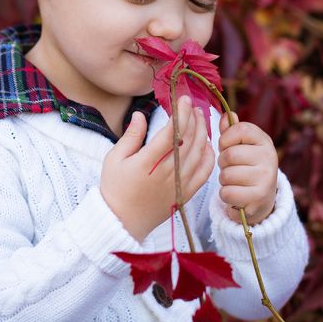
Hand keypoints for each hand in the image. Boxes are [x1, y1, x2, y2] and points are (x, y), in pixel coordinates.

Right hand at [101, 96, 215, 241]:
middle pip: (189, 140)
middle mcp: (166, 173)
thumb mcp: (114, 158)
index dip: (181, 113)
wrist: (122, 221)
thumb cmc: (115, 188)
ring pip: (199, 154)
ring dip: (203, 133)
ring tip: (201, 119)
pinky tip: (207, 144)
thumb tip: (139, 115)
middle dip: (194, 119)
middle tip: (194, 106)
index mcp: (147, 162)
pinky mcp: (185, 194)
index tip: (184, 100)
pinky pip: (204, 173)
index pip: (172, 132)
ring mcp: (178, 184)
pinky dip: (208, 157)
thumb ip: (131, 136)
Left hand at [217, 112, 277, 224]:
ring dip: (224, 180)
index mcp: (264, 141)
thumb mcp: (240, 146)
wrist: (260, 198)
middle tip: (230, 167)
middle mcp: (269, 157)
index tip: (226, 147)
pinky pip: (227, 193)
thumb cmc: (245, 167)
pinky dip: (225, 195)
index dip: (225, 139)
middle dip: (222, 163)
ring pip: (227, 175)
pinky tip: (236, 194)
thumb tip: (226, 116)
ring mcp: (266, 178)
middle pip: (230, 155)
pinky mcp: (259, 197)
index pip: (240, 129)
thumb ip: (231, 131)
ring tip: (234, 181)